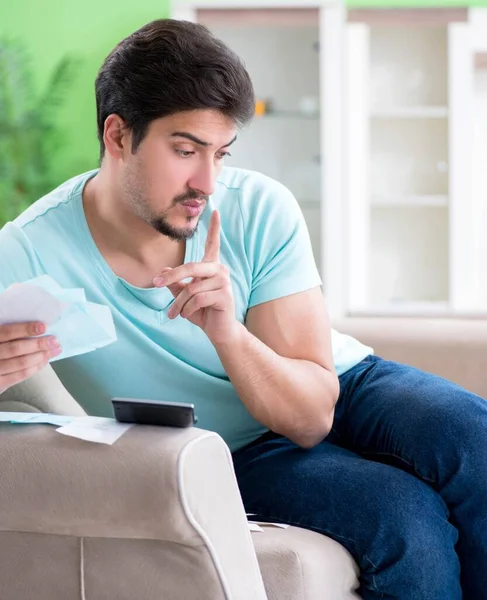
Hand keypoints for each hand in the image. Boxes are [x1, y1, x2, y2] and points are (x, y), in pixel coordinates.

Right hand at [0, 322, 61, 391]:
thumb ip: (7, 332)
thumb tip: (35, 326)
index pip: (6, 332)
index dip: (25, 329)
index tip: (43, 326)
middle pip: (16, 349)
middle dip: (38, 344)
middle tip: (54, 340)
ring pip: (21, 363)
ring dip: (41, 356)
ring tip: (55, 350)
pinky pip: (20, 375)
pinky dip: (35, 368)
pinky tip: (44, 361)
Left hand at [153, 210, 238, 344]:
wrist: (219, 332)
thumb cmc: (202, 312)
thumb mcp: (184, 297)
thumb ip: (176, 283)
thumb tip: (164, 269)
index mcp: (211, 267)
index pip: (213, 244)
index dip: (214, 228)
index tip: (215, 210)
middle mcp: (220, 270)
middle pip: (191, 267)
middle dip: (172, 275)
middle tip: (156, 283)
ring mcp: (224, 282)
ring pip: (192, 288)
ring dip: (179, 304)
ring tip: (175, 314)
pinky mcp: (225, 295)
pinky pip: (198, 298)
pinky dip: (187, 309)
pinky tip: (186, 316)